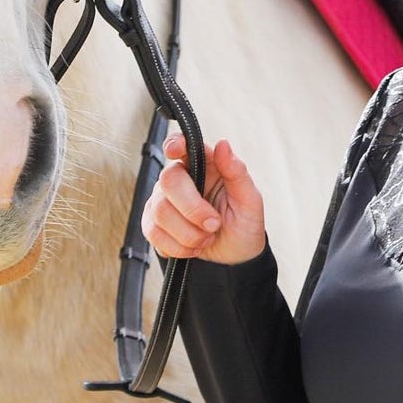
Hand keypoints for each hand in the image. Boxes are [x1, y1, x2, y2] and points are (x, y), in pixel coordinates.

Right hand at [142, 133, 266, 264]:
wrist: (235, 258)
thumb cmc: (243, 223)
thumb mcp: (250, 200)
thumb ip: (237, 172)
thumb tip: (223, 144)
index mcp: (204, 164)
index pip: (181, 144)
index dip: (174, 144)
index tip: (175, 152)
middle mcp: (180, 179)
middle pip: (168, 181)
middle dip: (192, 209)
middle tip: (213, 224)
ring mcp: (163, 201)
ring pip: (160, 212)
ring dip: (188, 233)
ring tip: (206, 237)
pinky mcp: (153, 224)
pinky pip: (153, 233)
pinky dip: (177, 247)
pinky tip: (192, 247)